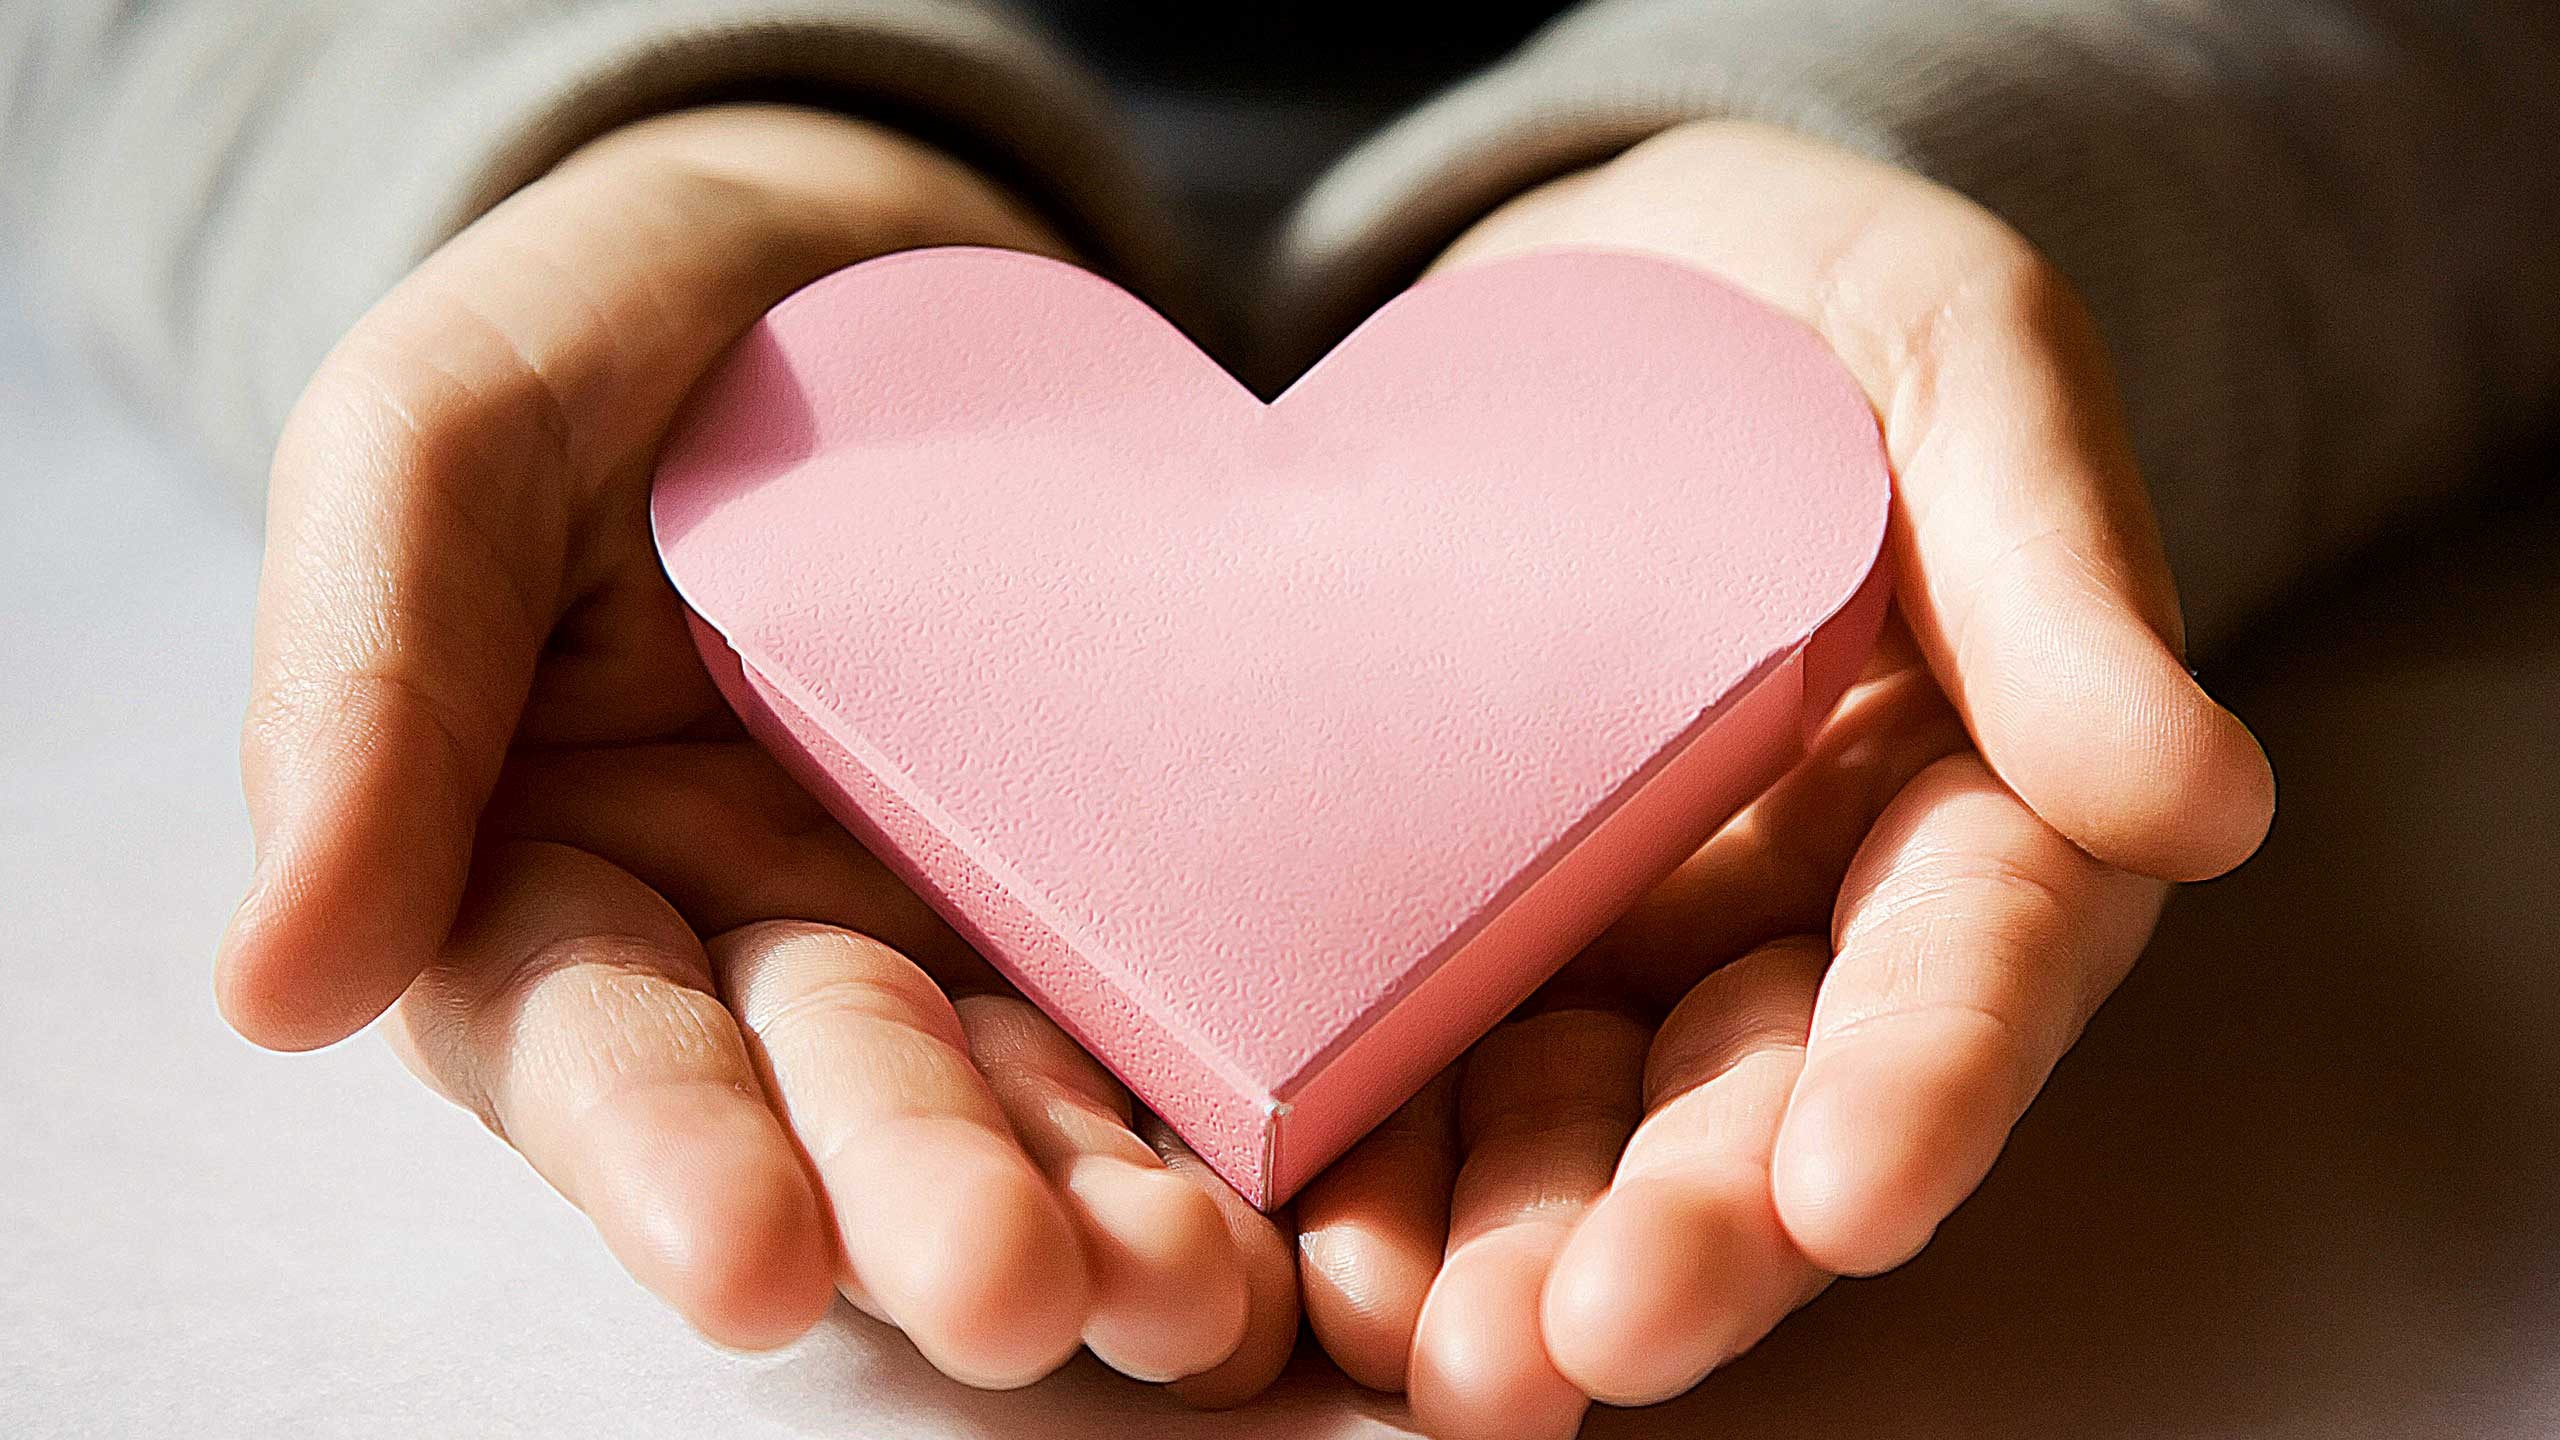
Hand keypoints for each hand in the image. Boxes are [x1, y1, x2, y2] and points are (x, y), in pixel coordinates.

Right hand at [215, 105, 1294, 1398]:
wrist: (847, 255)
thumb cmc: (607, 330)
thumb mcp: (436, 433)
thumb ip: (359, 682)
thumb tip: (276, 987)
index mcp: (556, 871)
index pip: (592, 1044)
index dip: (664, 1158)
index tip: (745, 1258)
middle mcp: (755, 936)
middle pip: (833, 1102)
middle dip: (917, 1205)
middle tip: (1012, 1290)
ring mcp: (944, 914)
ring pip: (1017, 1090)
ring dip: (1095, 1205)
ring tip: (1192, 1287)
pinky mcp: (1107, 873)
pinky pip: (1167, 996)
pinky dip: (1224, 1102)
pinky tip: (1296, 1190)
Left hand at [1290, 121, 2275, 1434]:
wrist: (1604, 295)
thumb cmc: (1816, 308)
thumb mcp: (1959, 368)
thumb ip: (2059, 571)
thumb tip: (2201, 803)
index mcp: (1976, 804)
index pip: (1971, 963)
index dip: (1924, 1085)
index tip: (1850, 1196)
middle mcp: (1807, 918)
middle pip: (1769, 1107)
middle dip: (1693, 1235)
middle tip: (1594, 1339)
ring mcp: (1629, 938)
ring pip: (1593, 1132)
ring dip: (1525, 1253)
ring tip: (1444, 1357)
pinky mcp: (1469, 924)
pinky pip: (1430, 1062)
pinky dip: (1381, 1162)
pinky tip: (1313, 1244)